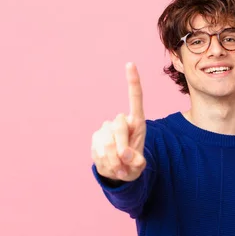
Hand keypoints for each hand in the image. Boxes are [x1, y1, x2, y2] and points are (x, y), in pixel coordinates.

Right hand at [91, 62, 146, 181]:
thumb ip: (136, 162)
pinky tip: (110, 165)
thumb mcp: (139, 165)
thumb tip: (125, 155)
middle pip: (118, 126)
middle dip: (122, 147)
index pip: (135, 99)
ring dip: (114, 160)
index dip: (133, 82)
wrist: (118, 171)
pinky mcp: (95, 137)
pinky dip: (106, 162)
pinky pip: (98, 150)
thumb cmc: (132, 164)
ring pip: (107, 142)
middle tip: (126, 162)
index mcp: (136, 122)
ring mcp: (106, 129)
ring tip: (119, 168)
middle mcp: (120, 121)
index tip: (130, 64)